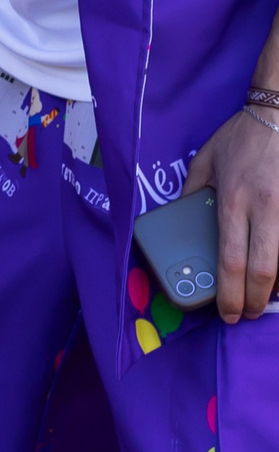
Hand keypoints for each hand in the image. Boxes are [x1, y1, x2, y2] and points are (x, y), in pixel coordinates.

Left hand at [185, 110, 278, 321]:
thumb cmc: (243, 136)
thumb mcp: (205, 159)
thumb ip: (192, 190)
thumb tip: (182, 215)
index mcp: (234, 200)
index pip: (230, 258)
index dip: (228, 292)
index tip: (226, 312)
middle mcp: (265, 208)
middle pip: (262, 269)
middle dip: (254, 300)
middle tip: (246, 315)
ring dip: (278, 288)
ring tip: (265, 299)